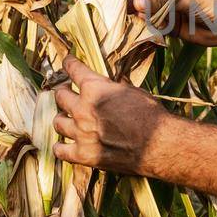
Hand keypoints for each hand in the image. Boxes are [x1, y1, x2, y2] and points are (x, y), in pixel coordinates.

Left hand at [53, 56, 166, 171]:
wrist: (158, 144)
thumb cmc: (151, 116)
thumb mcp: (134, 92)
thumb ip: (115, 87)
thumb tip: (112, 82)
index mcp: (94, 89)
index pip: (74, 70)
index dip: (69, 63)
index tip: (67, 61)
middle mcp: (82, 109)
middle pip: (60, 96)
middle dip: (63, 91)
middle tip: (66, 92)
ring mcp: (80, 133)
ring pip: (57, 122)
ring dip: (62, 118)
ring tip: (65, 118)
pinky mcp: (83, 155)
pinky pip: (60, 151)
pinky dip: (61, 147)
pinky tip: (63, 145)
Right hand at [132, 0, 216, 46]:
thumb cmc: (215, 2)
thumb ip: (160, 2)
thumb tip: (135, 3)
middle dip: (134, 4)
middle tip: (122, 13)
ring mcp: (168, 6)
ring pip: (146, 11)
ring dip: (140, 18)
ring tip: (134, 23)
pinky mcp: (170, 24)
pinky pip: (154, 25)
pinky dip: (149, 29)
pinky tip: (144, 31)